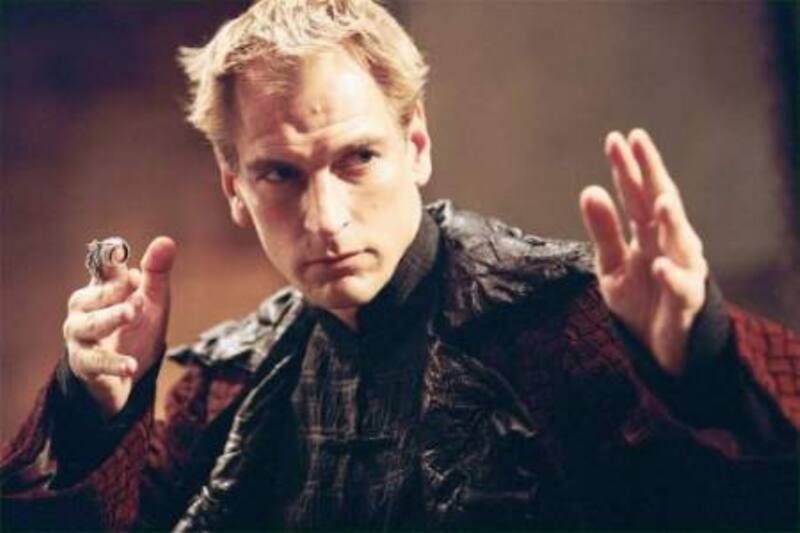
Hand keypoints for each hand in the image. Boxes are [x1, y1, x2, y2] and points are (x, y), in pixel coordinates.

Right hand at [62, 236, 175, 415]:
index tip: (117, 250)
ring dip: (111, 317)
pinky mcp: (85, 364)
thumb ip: (156, 272)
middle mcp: (84, 309)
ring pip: (91, 325)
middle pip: (93, 295)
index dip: (108, 260)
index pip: (101, 268)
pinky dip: (114, 364)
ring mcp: (81, 336)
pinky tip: (130, 366)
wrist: (128, 369)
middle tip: (137, 291)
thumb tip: (165, 241)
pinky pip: (96, 362)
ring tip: (131, 313)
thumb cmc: (135, 326)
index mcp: (101, 287)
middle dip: (114, 292)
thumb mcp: (152, 299)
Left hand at [579, 129, 707, 375]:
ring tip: (660, 200)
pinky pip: (681, 286)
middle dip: (651, 173)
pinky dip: (671, 275)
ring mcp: (682, 269)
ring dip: (671, 221)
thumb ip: (603, 231)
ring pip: (679, 241)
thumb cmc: (638, 300)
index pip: (637, 194)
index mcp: (647, 232)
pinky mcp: (687, 301)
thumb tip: (588, 189)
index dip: (628, 167)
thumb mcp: (610, 265)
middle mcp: (668, 243)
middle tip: (639, 143)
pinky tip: (657, 263)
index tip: (617, 139)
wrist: (657, 347)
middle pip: (660, 203)